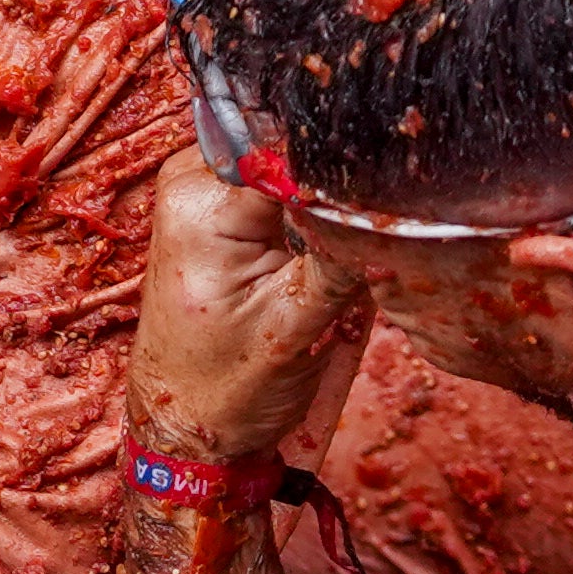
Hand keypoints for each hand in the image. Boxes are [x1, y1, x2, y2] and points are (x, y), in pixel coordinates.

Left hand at [128, 149, 367, 468]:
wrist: (183, 423)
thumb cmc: (232, 389)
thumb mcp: (299, 327)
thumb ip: (339, 253)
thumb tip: (389, 202)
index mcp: (201, 208)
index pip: (288, 154)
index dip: (341, 173)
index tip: (383, 198)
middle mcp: (188, 185)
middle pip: (285, 150)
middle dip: (332, 182)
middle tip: (368, 226)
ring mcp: (193, 190)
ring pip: (281, 163)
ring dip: (319, 194)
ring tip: (339, 244)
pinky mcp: (207, 204)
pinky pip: (268, 182)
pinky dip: (300, 205)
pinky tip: (318, 242)